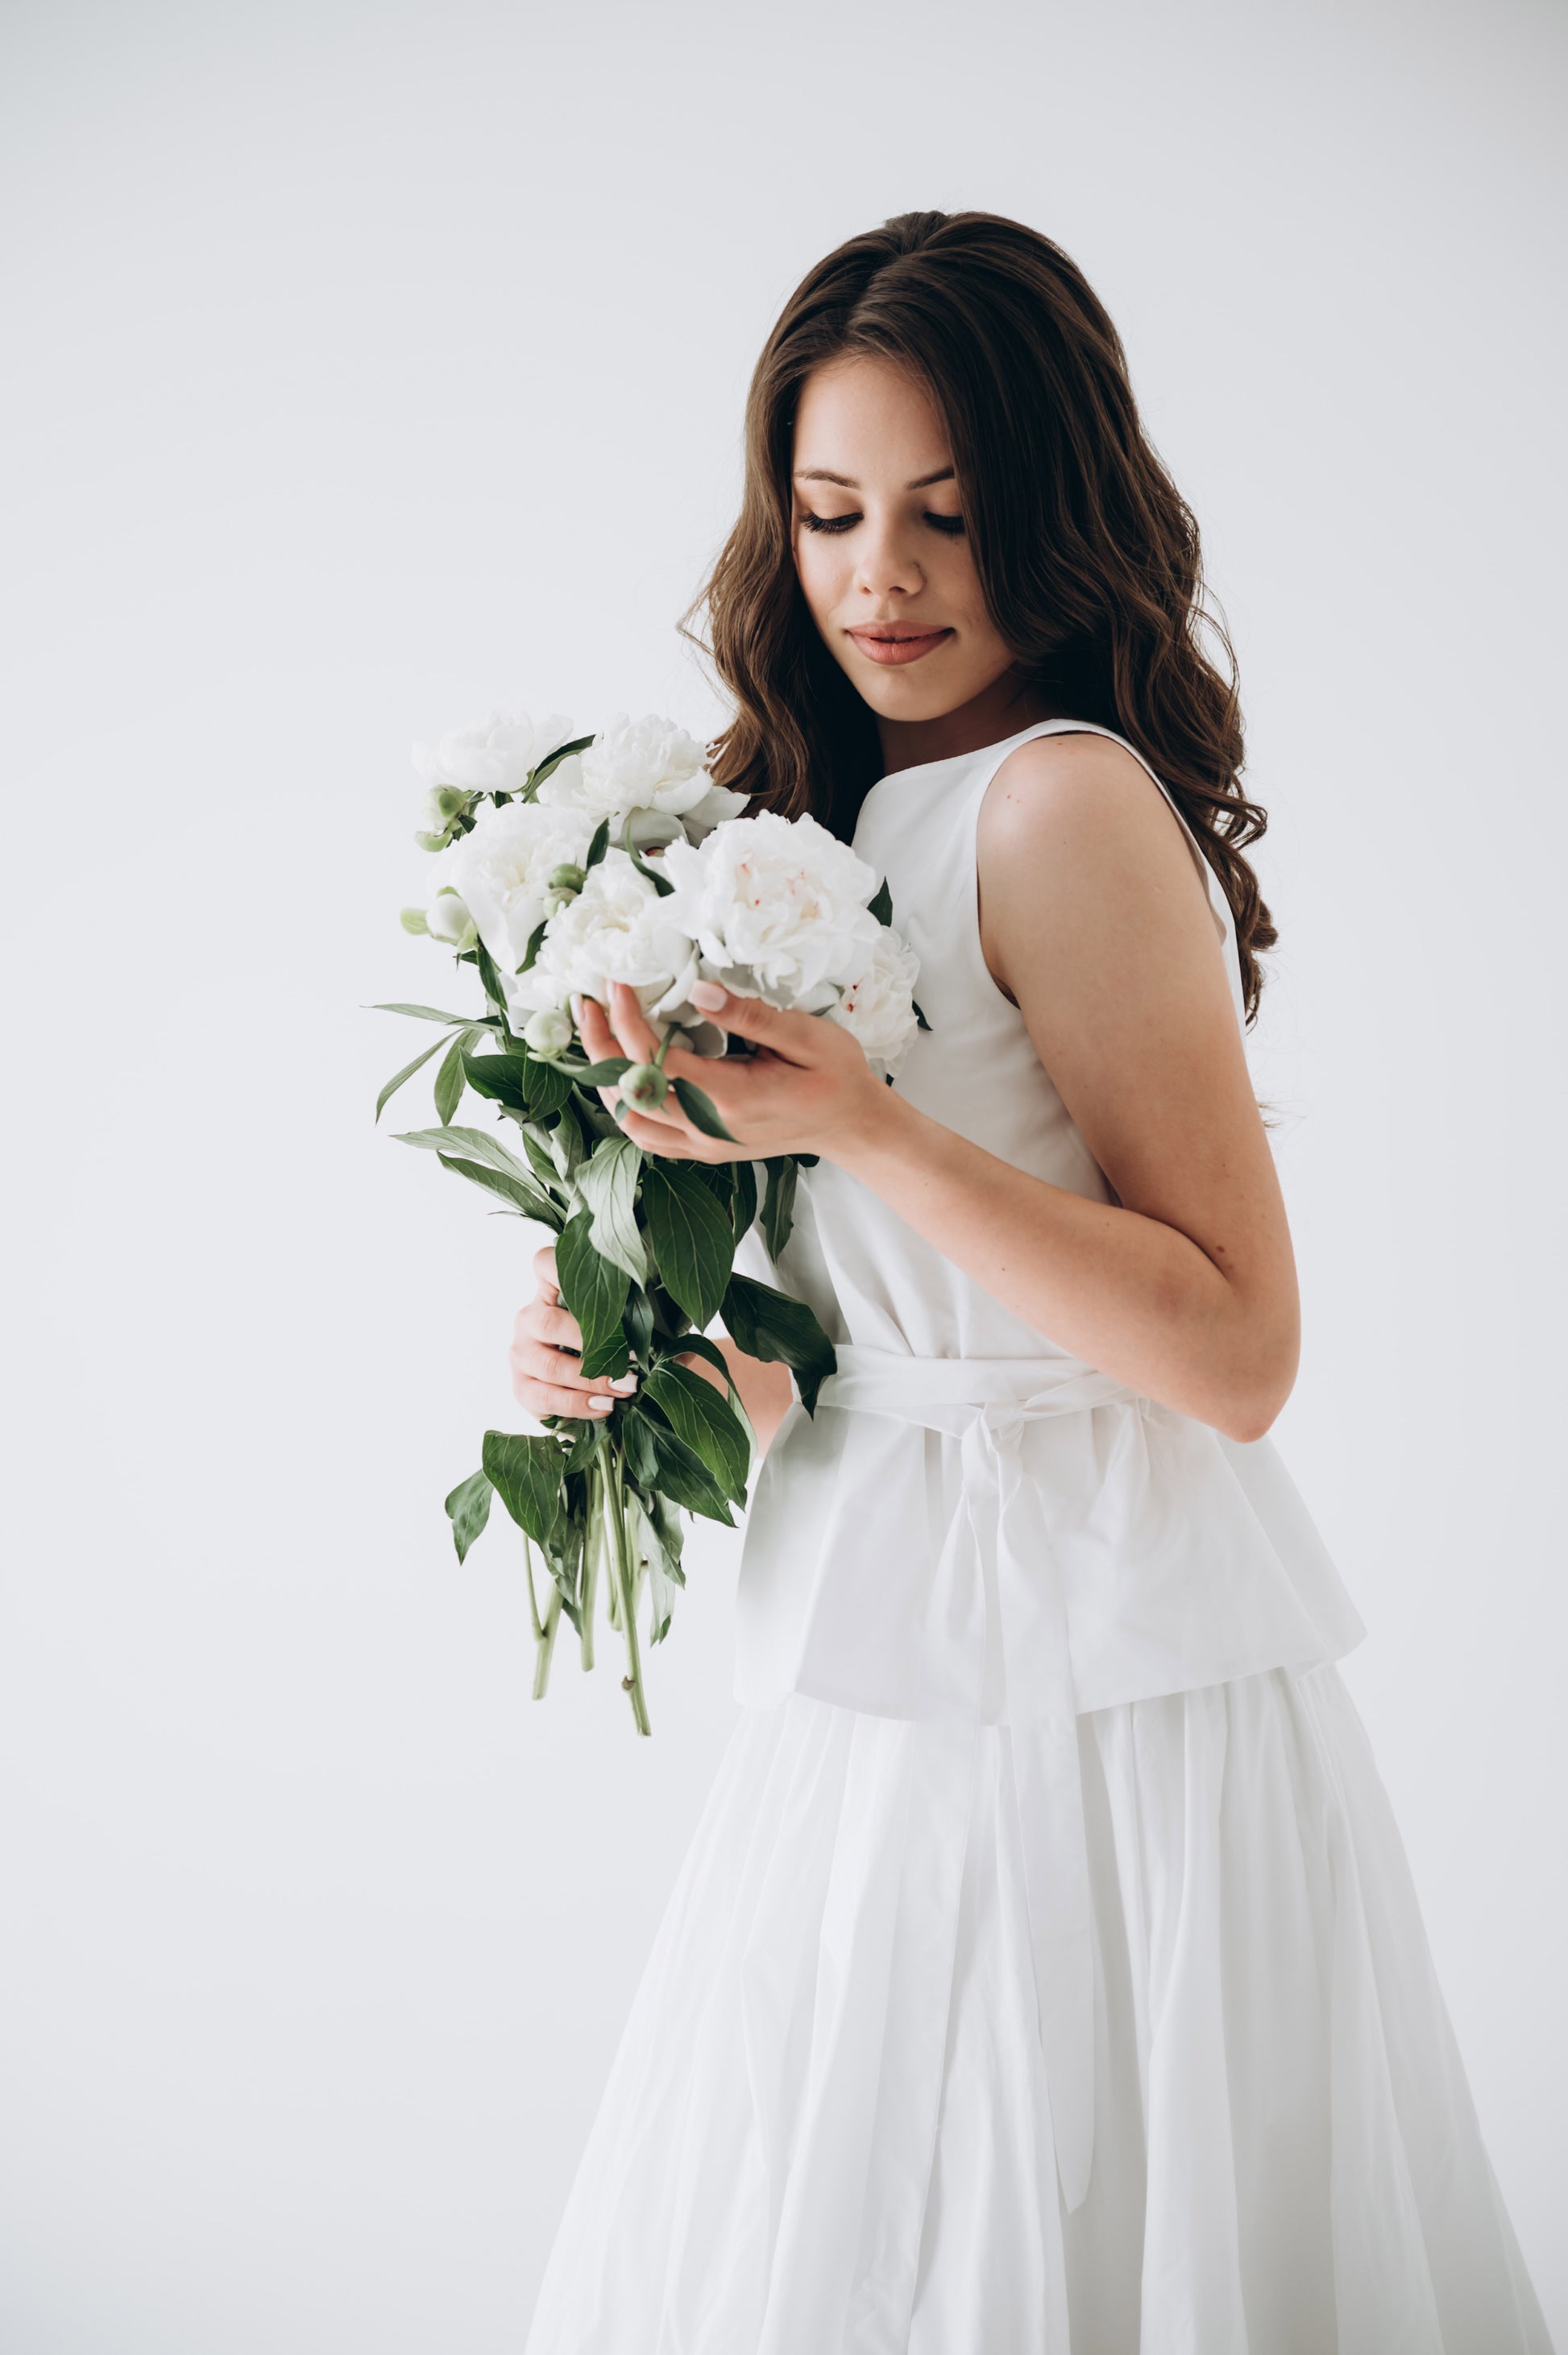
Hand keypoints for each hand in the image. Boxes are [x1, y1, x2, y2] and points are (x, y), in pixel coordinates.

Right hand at [509, 1242, 638, 1419]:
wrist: (600, 1393)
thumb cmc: (618, 1350)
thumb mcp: (633, 1331)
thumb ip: (650, 1328)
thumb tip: (678, 1343)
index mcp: (552, 1290)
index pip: (544, 1264)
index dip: (560, 1267)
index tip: (597, 1283)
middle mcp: (530, 1317)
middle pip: (549, 1322)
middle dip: (595, 1344)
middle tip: (632, 1361)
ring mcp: (521, 1352)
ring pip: (549, 1364)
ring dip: (591, 1380)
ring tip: (627, 1389)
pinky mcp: (520, 1387)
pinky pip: (544, 1397)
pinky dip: (577, 1404)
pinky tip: (605, 1408)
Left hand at [577, 979, 889, 1162]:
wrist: (852, 1125)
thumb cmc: (835, 1076)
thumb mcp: (805, 1035)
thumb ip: (749, 1015)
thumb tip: (697, 991)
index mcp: (732, 1098)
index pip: (657, 1061)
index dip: (628, 1021)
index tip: (617, 984)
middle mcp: (710, 1129)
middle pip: (630, 1094)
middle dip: (601, 1046)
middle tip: (587, 1003)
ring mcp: (705, 1145)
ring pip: (631, 1122)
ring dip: (606, 1079)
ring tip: (597, 1034)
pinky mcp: (705, 1149)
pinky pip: (649, 1136)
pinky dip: (626, 1105)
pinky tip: (623, 1073)